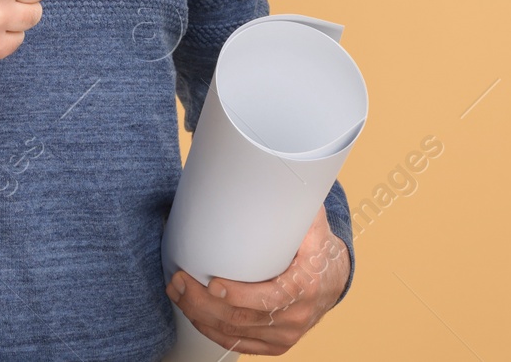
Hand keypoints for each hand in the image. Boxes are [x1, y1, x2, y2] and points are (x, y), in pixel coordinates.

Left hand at [165, 206, 348, 355]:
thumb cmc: (316, 245)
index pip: (271, 299)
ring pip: (234, 333)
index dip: (240, 295)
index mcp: (306, 286)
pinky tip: (193, 314)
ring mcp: (285, 334)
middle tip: (178, 280)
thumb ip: (294, 198)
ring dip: (199, 314)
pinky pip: (237, 344)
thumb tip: (271, 166)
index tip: (213, 282)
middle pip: (243, 318)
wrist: (333, 277)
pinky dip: (211, 330)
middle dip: (203, 302)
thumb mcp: (312, 221)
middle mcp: (296, 317)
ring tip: (177, 291)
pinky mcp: (273, 343)